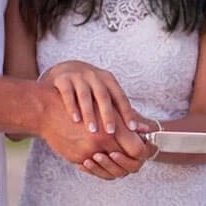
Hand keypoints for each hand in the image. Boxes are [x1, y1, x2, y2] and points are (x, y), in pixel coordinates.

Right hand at [40, 60, 155, 137]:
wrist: (60, 72)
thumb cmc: (89, 89)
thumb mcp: (105, 93)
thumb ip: (121, 111)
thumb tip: (145, 130)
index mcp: (108, 80)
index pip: (120, 97)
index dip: (127, 112)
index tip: (133, 129)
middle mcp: (94, 76)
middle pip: (103, 95)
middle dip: (108, 114)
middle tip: (111, 133)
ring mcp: (77, 76)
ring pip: (85, 95)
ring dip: (89, 113)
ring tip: (92, 130)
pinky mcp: (62, 79)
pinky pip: (68, 93)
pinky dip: (71, 106)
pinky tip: (75, 120)